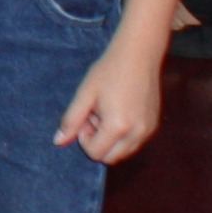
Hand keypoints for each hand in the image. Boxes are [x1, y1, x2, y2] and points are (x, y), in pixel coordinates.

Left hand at [55, 35, 165, 163]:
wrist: (139, 54)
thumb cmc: (109, 71)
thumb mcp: (85, 94)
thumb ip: (71, 120)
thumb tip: (58, 142)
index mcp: (118, 126)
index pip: (96, 153)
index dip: (84, 139)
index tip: (86, 117)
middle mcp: (137, 133)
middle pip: (111, 158)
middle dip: (99, 142)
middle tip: (96, 116)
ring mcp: (148, 130)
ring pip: (124, 152)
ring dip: (112, 140)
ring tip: (107, 113)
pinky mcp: (154, 125)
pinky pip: (135, 142)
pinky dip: (124, 135)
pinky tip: (119, 111)